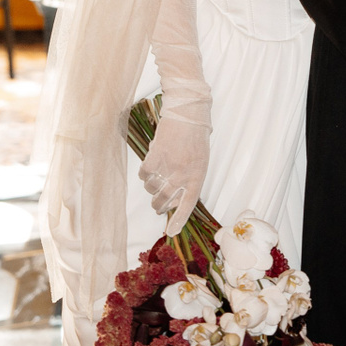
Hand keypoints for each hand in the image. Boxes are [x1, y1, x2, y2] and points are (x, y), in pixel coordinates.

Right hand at [138, 114, 209, 233]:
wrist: (189, 113)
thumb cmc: (196, 139)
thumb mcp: (201, 162)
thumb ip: (190, 181)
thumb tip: (175, 199)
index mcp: (198, 176)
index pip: (188, 204)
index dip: (179, 219)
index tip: (171, 232)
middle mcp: (183, 173)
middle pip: (165, 200)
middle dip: (159, 206)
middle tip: (158, 205)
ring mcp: (169, 165)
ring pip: (152, 188)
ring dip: (151, 189)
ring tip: (156, 180)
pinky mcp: (156, 155)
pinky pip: (144, 174)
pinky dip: (144, 175)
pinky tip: (150, 169)